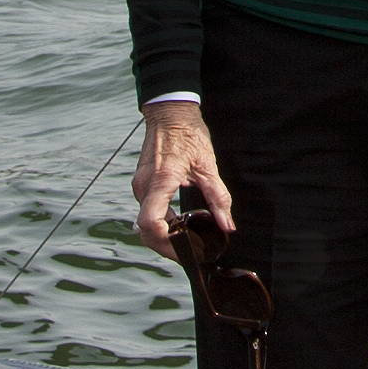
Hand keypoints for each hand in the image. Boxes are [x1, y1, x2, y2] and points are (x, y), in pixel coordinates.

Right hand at [136, 101, 233, 244]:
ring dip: (163, 237)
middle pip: (146, 230)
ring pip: (144, 224)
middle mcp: (144, 187)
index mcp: (160, 181)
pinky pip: (147, 212)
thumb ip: (218, 197)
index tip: (183, 248)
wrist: (170, 114)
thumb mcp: (207, 165)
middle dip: (166, 247)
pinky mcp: (142, 184)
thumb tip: (227, 225)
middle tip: (190, 254)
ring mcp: (140, 186)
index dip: (164, 241)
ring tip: (187, 243)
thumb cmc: (188, 134)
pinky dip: (161, 224)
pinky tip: (178, 227)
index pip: (150, 222)